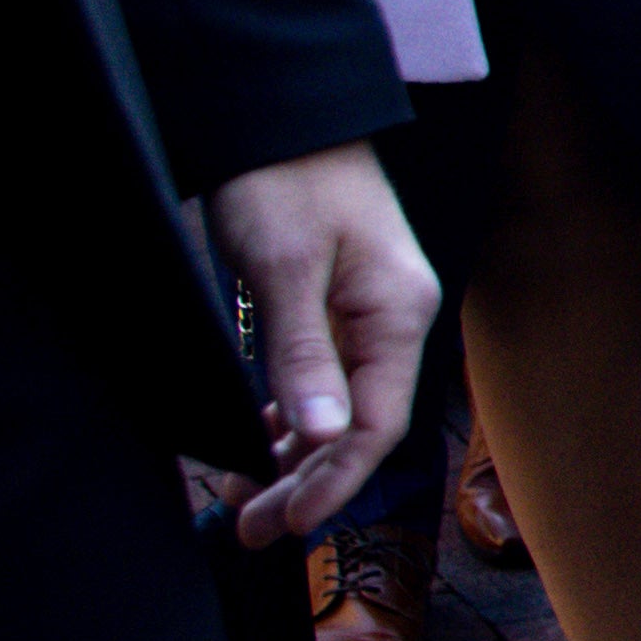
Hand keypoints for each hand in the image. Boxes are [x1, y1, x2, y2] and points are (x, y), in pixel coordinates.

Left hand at [209, 142, 435, 541]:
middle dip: (307, 482)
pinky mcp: (335, 306)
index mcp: (396, 313)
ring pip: (336, 408)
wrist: (280, 112)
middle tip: (249, 528)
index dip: (334, 480)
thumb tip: (319, 437)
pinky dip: (290, 418)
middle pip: (358, 425)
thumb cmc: (285, 178)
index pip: (376, 423)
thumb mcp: (285, 268)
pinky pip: (321, 380)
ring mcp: (365, 314)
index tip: (286, 522)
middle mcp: (392, 320)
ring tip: (244, 500)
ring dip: (294, 457)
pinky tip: (259, 440)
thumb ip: (302, 356)